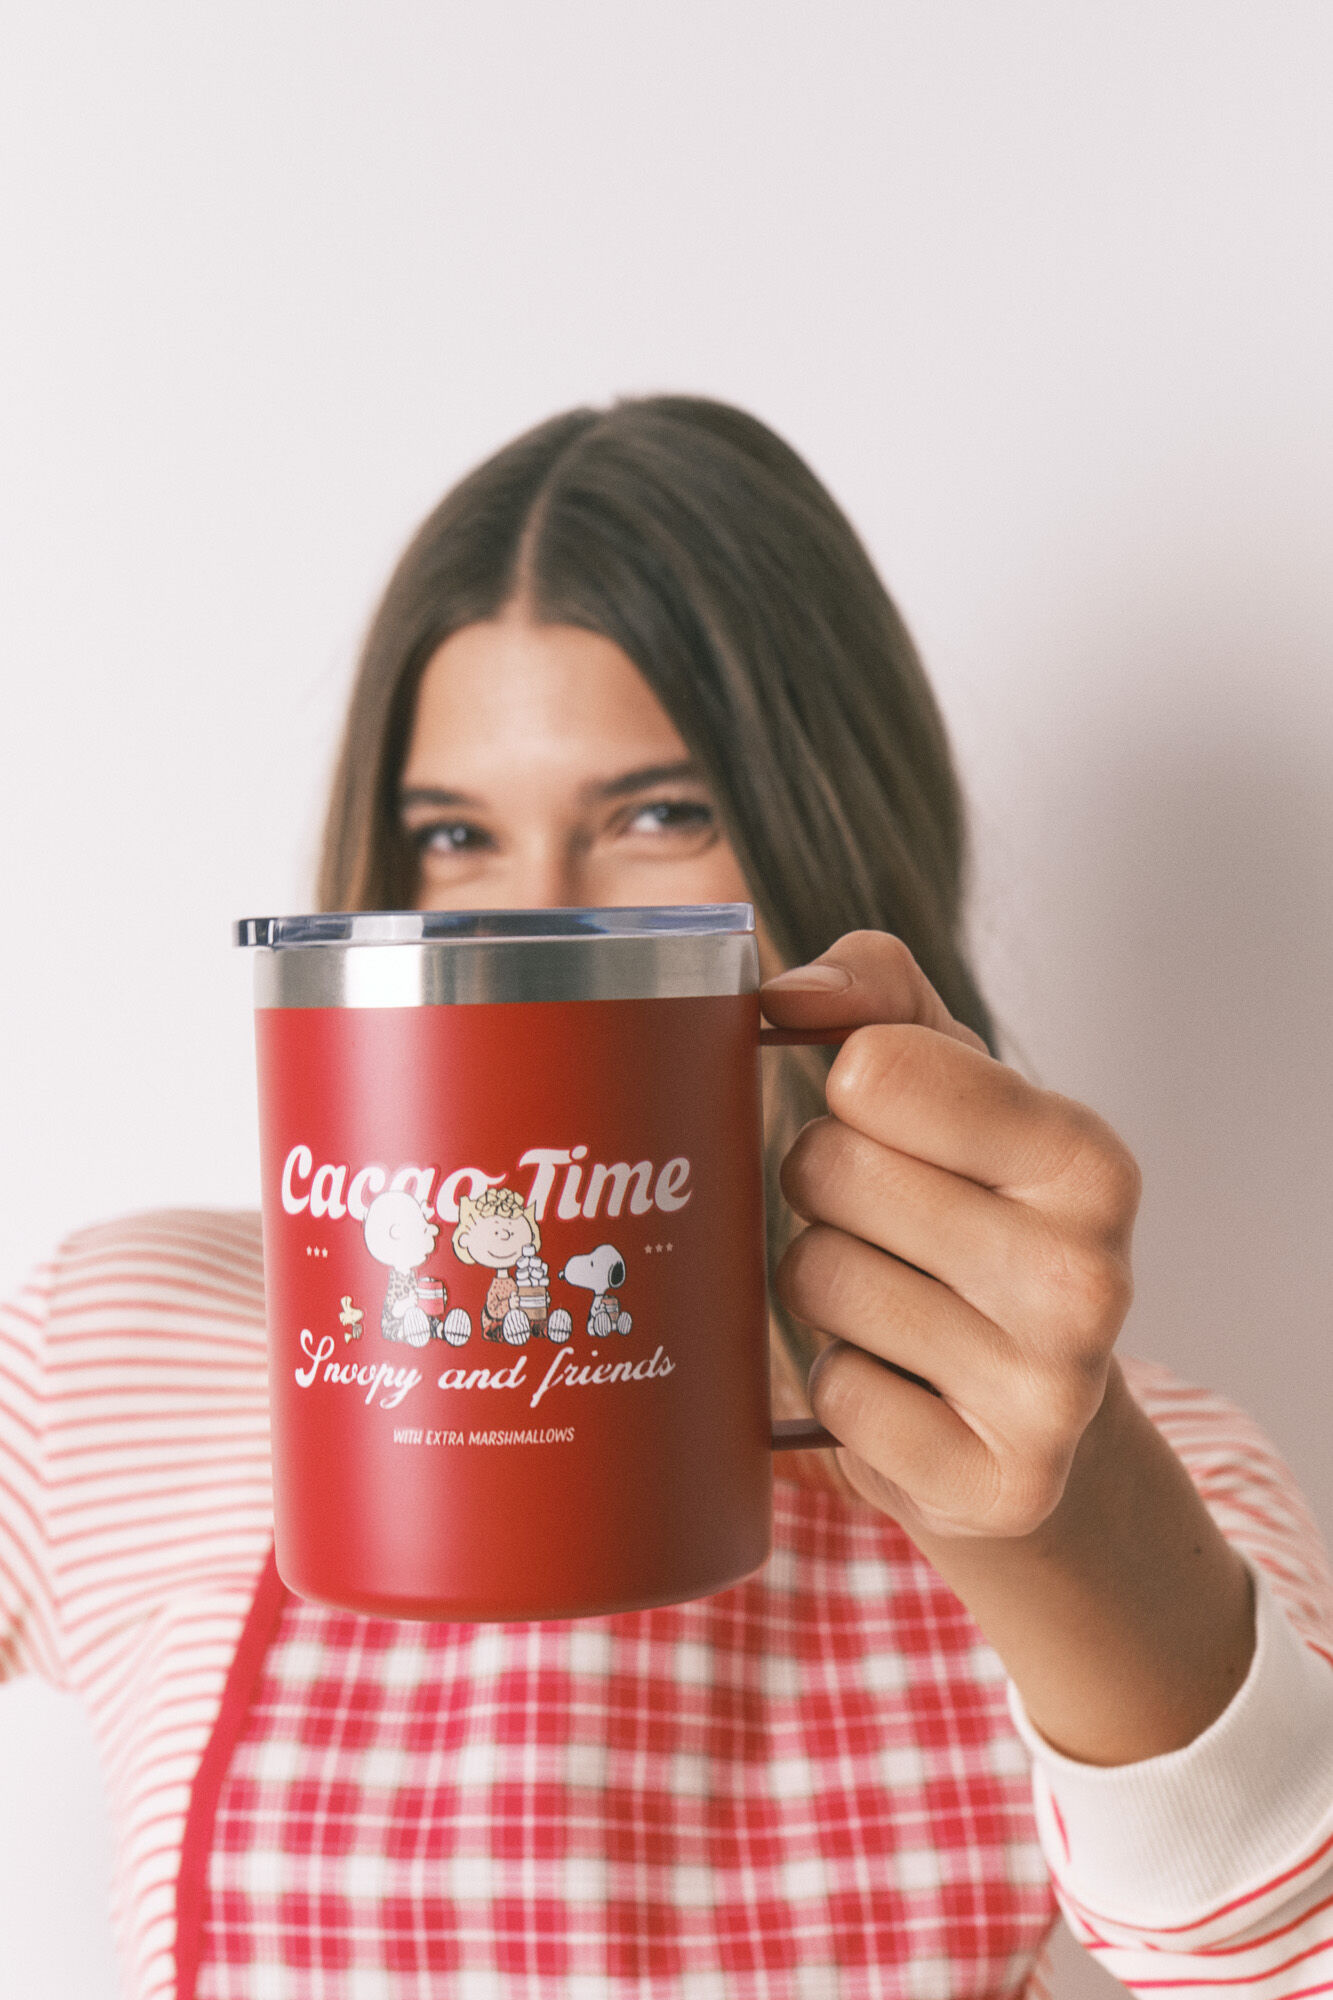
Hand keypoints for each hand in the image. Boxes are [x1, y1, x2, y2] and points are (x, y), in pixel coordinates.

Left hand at [764, 932, 1140, 1543]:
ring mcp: (1049, 1392)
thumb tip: (786, 995)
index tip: (886, 1123)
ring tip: (890, 1303)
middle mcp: (1089, 1275)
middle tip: (880, 1225)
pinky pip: (831, 1394)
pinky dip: (839, 1384)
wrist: (1039, 1413)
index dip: (849, 1094)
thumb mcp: (949, 1081)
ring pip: (815, 1279)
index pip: (874, 1067)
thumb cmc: (972, 1211)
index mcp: (1085, 1157)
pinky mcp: (995, 1485)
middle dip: (822, 1189)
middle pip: (826, 1170)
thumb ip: (874, 992)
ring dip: (821, 1287)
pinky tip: (899, 1385)